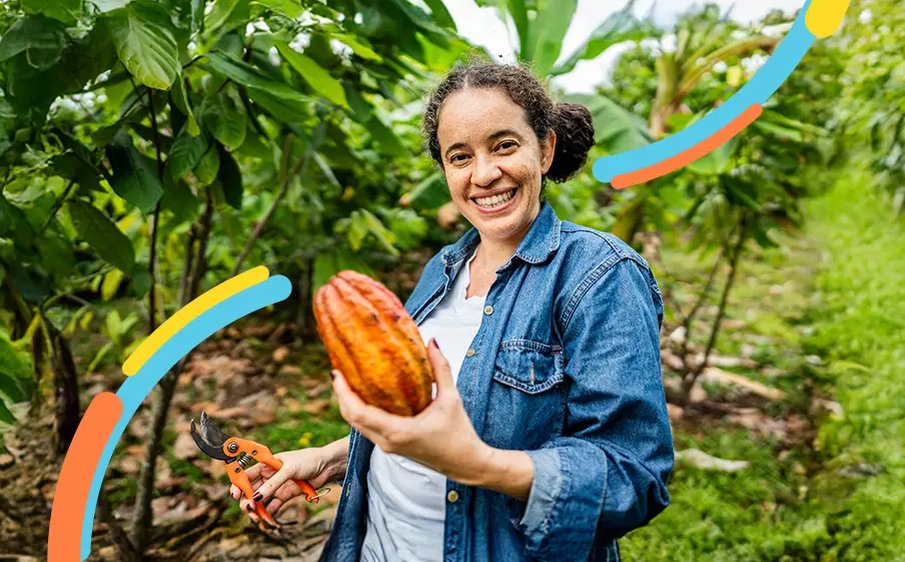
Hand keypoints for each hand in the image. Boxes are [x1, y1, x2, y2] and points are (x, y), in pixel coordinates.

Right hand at [229, 447, 333, 524]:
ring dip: (256, 508)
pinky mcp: (285, 495)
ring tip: (256, 516)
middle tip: (248, 508)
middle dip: (247, 500)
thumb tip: (257, 496)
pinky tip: (268, 520)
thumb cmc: (308, 460)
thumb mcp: (289, 469)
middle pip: (252, 490)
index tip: (235, 495)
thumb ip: (273, 483)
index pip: (248, 474)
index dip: (239, 484)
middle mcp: (269, 476)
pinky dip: (269, 514)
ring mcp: (277, 486)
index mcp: (267, 464)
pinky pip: (273, 506)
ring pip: (261, 500)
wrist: (326, 466)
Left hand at [332, 338, 492, 484]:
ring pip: (357, 425)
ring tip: (347, 379)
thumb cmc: (460, 434)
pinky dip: (360, 412)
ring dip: (349, 404)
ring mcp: (387, 446)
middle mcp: (387, 441)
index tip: (336, 372)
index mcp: (398, 431)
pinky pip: (367, 428)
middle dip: (341, 395)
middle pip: (351, 418)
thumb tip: (432, 341)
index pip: (359, 412)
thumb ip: (440, 369)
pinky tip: (364, 395)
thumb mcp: (451, 399)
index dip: (343, 393)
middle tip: (339, 370)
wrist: (466, 464)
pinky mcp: (391, 446)